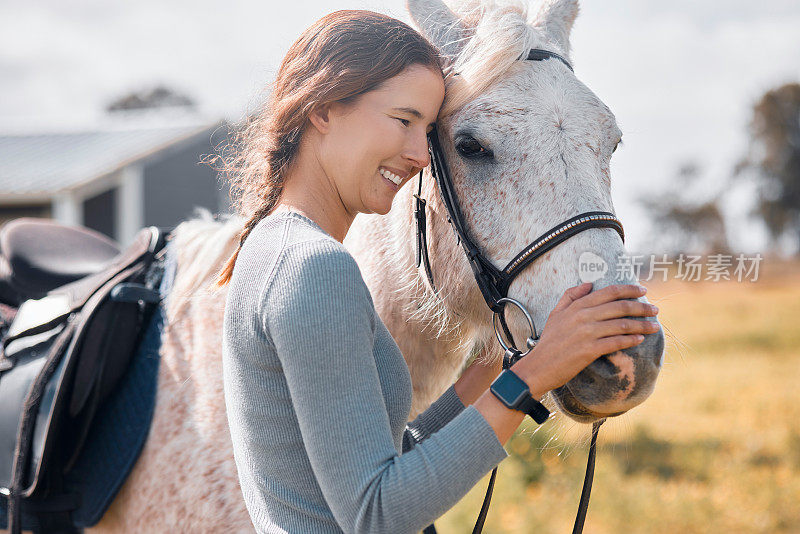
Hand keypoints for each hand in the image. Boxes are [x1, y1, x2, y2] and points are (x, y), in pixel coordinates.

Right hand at [513, 282, 658, 395]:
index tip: (642, 290)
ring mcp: (587, 333)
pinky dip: (631, 340)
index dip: (628, 289)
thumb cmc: (549, 341)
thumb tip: (588, 284)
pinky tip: (640, 339)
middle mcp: (583, 317)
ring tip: (654, 326)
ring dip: (641, 325)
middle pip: (619, 307)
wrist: (539, 366)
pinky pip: (616, 342)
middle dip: (641, 307)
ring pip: (621, 325)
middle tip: (655, 310)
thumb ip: (570, 296)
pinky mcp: (589, 350)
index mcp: (577, 306)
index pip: (608, 292)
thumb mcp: (556, 313)